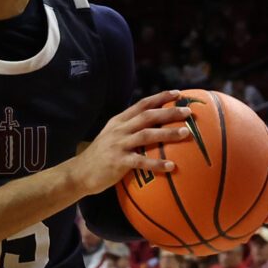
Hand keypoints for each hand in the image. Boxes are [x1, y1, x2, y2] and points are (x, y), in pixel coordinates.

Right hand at [68, 92, 194, 195]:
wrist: (79, 173)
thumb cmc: (100, 156)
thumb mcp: (111, 136)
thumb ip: (128, 128)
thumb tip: (152, 125)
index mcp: (119, 121)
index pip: (142, 104)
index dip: (160, 97)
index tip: (178, 94)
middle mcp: (119, 130)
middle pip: (148, 116)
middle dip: (169, 112)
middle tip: (188, 112)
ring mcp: (118, 145)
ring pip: (147, 135)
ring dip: (168, 134)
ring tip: (185, 133)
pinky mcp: (118, 161)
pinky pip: (141, 161)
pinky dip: (157, 163)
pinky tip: (172, 166)